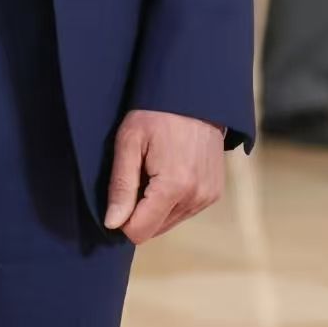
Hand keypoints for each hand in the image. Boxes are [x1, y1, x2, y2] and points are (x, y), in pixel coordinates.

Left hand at [105, 109, 224, 244]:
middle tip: (137, 174)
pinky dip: (171, 201)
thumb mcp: (129, 141)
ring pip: (168, 223)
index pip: (139, 232)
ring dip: (155, 206)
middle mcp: (195, 198)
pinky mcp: (214, 193)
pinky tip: (168, 173)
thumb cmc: (156, 113)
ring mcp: (208, 197)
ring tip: (153, 171)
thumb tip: (112, 224)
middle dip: (139, 211)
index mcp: (174, 187)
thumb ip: (121, 185)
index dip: (121, 218)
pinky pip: (184, 212)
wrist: (194, 94)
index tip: (119, 192)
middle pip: (154, 230)